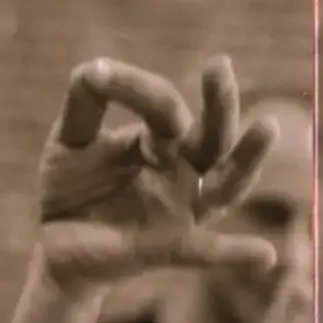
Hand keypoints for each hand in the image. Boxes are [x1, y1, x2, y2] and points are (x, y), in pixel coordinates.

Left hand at [38, 56, 280, 298]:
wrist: (55, 245)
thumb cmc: (72, 188)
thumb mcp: (72, 138)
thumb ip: (85, 102)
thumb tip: (96, 68)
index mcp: (160, 140)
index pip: (163, 108)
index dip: (135, 90)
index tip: (99, 74)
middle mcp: (183, 172)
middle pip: (213, 136)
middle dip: (220, 103)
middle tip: (220, 66)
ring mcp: (182, 210)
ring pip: (226, 184)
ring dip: (247, 159)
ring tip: (266, 126)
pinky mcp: (169, 248)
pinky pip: (206, 251)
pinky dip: (235, 253)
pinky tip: (265, 255)